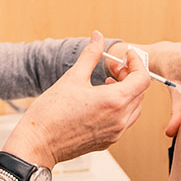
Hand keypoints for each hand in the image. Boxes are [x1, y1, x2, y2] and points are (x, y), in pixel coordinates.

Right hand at [2, 31, 149, 168]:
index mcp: (114, 101)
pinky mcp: (107, 142)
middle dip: (130, 75)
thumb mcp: (73, 77)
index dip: (137, 63)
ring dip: (126, 92)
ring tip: (106, 83)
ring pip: (134, 108)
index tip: (127, 55)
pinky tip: (100, 100)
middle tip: (112, 67)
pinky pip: (123, 121)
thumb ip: (91, 54)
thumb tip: (98, 37)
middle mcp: (120, 119)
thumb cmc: (51, 113)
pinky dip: (120, 107)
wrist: (37, 144)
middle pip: (140, 92)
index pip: (142, 79)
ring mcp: (115, 133)